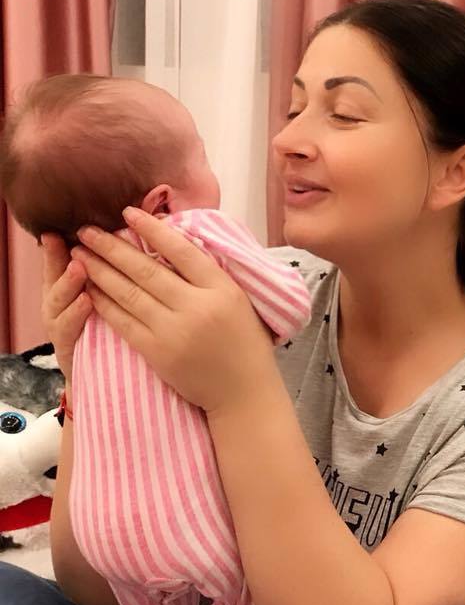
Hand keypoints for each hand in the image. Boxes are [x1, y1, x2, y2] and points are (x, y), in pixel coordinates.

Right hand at [40, 234, 92, 383]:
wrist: (98, 373)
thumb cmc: (105, 326)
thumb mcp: (103, 294)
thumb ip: (106, 270)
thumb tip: (124, 239)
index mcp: (65, 287)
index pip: (59, 262)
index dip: (57, 247)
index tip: (57, 229)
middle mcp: (57, 303)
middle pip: (55, 277)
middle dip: (60, 259)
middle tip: (73, 243)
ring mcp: (59, 324)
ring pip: (59, 300)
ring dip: (69, 283)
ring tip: (79, 268)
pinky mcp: (67, 346)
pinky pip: (69, 328)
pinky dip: (76, 313)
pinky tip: (87, 301)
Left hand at [68, 207, 274, 413]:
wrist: (243, 392)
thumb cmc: (245, 344)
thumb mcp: (240, 301)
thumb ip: (212, 276)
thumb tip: (177, 244)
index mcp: (222, 289)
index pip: (182, 250)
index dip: (152, 229)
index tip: (128, 212)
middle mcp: (197, 307)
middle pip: (147, 270)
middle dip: (112, 247)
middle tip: (86, 229)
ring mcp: (175, 331)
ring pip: (129, 293)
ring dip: (100, 271)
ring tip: (79, 253)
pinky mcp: (158, 352)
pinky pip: (123, 322)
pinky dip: (104, 303)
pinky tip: (88, 288)